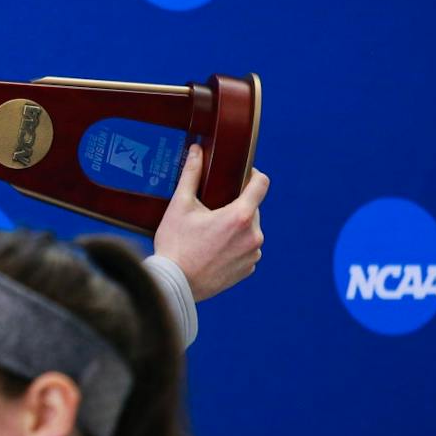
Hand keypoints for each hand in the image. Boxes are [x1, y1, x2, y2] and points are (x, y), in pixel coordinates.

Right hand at [154, 145, 268, 301]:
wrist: (174, 284)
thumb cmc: (175, 245)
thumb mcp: (180, 206)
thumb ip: (191, 175)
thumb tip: (196, 151)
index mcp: (240, 216)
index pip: (262, 184)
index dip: (253, 175)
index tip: (242, 176)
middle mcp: (253, 235)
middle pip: (253, 209)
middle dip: (236, 206)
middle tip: (212, 211)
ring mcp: (252, 255)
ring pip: (249, 231)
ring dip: (236, 228)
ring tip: (210, 235)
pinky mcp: (247, 270)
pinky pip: (246, 250)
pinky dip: (234, 247)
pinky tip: (213, 251)